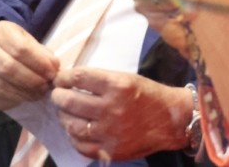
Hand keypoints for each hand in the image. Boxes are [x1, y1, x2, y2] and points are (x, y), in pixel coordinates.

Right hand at [0, 21, 59, 110]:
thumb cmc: (8, 42)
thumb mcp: (24, 38)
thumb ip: (39, 51)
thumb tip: (54, 67)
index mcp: (0, 33)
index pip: (20, 49)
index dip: (39, 63)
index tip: (52, 72)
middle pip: (8, 68)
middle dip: (31, 81)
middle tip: (44, 87)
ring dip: (22, 94)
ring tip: (36, 95)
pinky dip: (8, 102)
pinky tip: (20, 99)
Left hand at [51, 68, 191, 159]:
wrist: (172, 120)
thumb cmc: (149, 95)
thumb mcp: (127, 78)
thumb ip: (101, 81)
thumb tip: (72, 81)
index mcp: (117, 85)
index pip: (79, 78)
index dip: (64, 77)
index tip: (59, 79)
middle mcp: (112, 108)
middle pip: (70, 101)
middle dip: (59, 96)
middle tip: (57, 95)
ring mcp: (110, 132)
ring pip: (72, 125)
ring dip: (64, 117)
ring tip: (65, 113)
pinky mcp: (111, 150)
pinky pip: (81, 146)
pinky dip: (74, 137)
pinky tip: (75, 131)